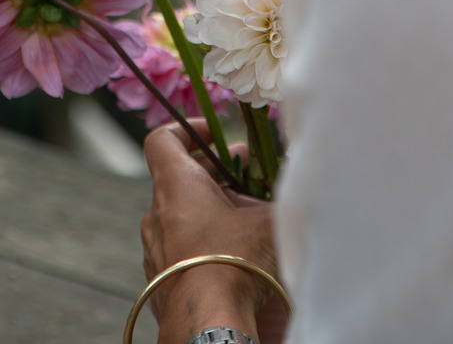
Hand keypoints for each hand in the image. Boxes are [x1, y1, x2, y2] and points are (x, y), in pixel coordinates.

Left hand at [141, 122, 286, 343]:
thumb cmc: (234, 262)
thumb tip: (298, 190)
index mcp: (175, 185)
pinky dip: (200, 245)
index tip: (216, 135)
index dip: (187, 130)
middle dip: (213, 174)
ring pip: (179, 217)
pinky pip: (179, 251)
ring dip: (207, 211)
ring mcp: (155, 250)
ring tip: (243, 220)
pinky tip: (229, 256)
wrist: (208, 322)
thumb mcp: (268, 221)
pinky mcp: (159, 282)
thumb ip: (277, 199)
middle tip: (246, 176)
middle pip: (178, 179)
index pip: (163, 139)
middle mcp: (157, 214)